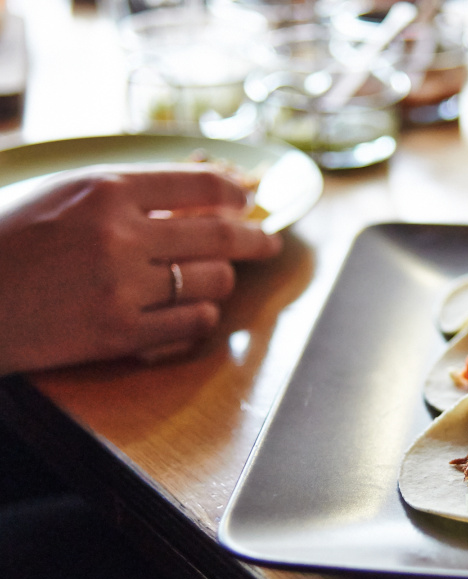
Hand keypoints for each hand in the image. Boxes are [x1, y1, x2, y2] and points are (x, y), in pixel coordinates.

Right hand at [0, 163, 282, 374]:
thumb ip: (135, 191)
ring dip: (222, 280)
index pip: (202, 184)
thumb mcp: (68, 194)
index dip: (237, 193)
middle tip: (270, 244)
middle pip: (223, 235)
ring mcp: (121, 288)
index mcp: (106, 189)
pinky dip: (202, 317)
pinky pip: (193, 324)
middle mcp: (120, 235)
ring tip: (211, 279)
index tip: (249, 202)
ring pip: (213, 281)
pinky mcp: (118, 334)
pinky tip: (191, 311)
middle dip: (258, 239)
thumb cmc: (13, 239)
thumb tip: (211, 191)